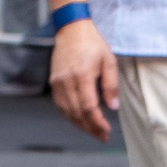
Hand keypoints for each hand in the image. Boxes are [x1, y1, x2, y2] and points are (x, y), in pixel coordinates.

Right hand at [48, 16, 119, 141]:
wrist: (71, 29)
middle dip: (90, 128)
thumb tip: (113, 106)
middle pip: (77, 113)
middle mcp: (67, 82)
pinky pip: (60, 105)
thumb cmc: (91, 43)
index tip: (106, 131)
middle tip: (102, 136)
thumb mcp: (108, 60)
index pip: (88, 107)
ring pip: (67, 112)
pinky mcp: (53, 82)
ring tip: (92, 131)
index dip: (97, 123)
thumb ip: (111, 85)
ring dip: (79, 125)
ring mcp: (57, 83)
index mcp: (82, 76)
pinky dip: (69, 116)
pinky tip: (78, 120)